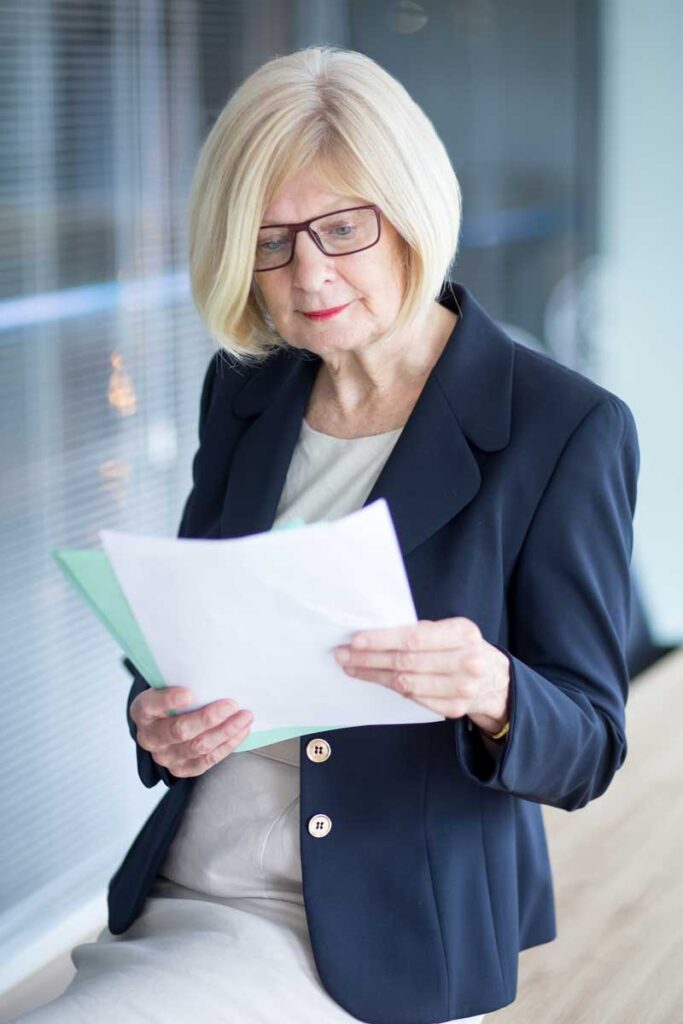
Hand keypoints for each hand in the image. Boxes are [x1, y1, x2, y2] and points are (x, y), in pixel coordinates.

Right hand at [130, 686, 253, 777]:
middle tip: (231, 704)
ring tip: (245, 716)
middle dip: (208, 718)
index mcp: (142, 711)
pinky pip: (207, 760)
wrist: (167, 721)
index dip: (169, 700)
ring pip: (198, 747)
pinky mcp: (181, 769)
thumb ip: (184, 680)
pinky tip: (241, 731)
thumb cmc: (174, 696)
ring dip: (225, 731)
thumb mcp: (170, 684)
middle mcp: (149, 737)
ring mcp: (165, 756)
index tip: (190, 693)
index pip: (150, 705)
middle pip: (179, 730)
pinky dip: (228, 745)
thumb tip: (214, 674)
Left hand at [333, 617, 509, 736]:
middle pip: (406, 662)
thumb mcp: (451, 630)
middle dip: (369, 658)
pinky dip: (390, 687)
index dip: (382, 640)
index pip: (414, 637)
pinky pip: (413, 697)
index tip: (355, 640)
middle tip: (343, 654)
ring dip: (373, 675)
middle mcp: (467, 661)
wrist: (496, 679)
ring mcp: (462, 688)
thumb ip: (421, 632)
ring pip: (406, 683)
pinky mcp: (453, 708)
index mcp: (463, 633)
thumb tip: (374, 635)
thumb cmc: (463, 648)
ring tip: (352, 667)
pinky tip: (374, 678)